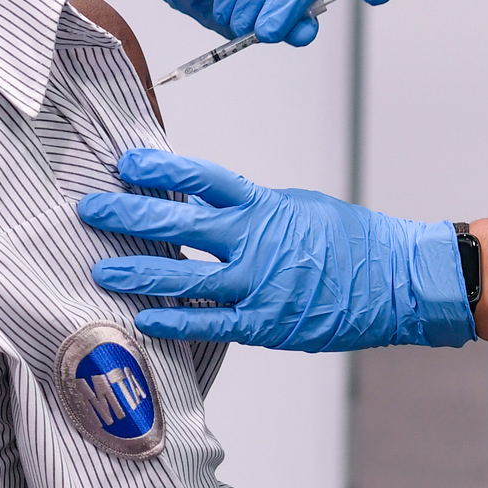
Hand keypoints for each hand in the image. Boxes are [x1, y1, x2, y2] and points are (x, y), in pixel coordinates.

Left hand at [80, 149, 474, 351]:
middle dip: (128, 216)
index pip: (203, 179)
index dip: (161, 169)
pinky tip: (142, 317)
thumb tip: (198, 197)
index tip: (126, 163)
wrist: (396, 282)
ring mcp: (258, 286)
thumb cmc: (350, 239)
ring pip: (184, 280)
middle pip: (178, 226)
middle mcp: (255, 243)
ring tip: (100, 270)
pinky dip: (173, 320)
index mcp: (264, 206)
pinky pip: (209, 323)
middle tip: (90, 209)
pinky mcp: (265, 324)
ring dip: (137, 273)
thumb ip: (246, 206)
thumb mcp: (296, 206)